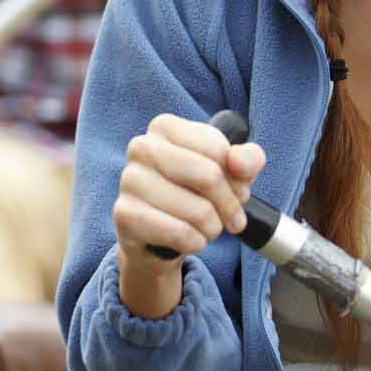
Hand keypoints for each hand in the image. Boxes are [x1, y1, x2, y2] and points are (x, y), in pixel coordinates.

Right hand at [112, 114, 265, 317]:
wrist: (157, 236)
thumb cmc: (194, 195)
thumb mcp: (230, 173)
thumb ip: (247, 160)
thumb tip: (241, 164)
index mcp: (165, 127)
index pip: (219, 149)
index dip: (237, 178)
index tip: (234, 190)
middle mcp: (142, 147)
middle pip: (209, 176)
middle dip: (228, 205)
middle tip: (228, 217)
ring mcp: (129, 180)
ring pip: (198, 211)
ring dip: (212, 228)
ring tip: (203, 227)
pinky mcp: (124, 214)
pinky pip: (180, 233)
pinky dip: (195, 243)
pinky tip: (187, 239)